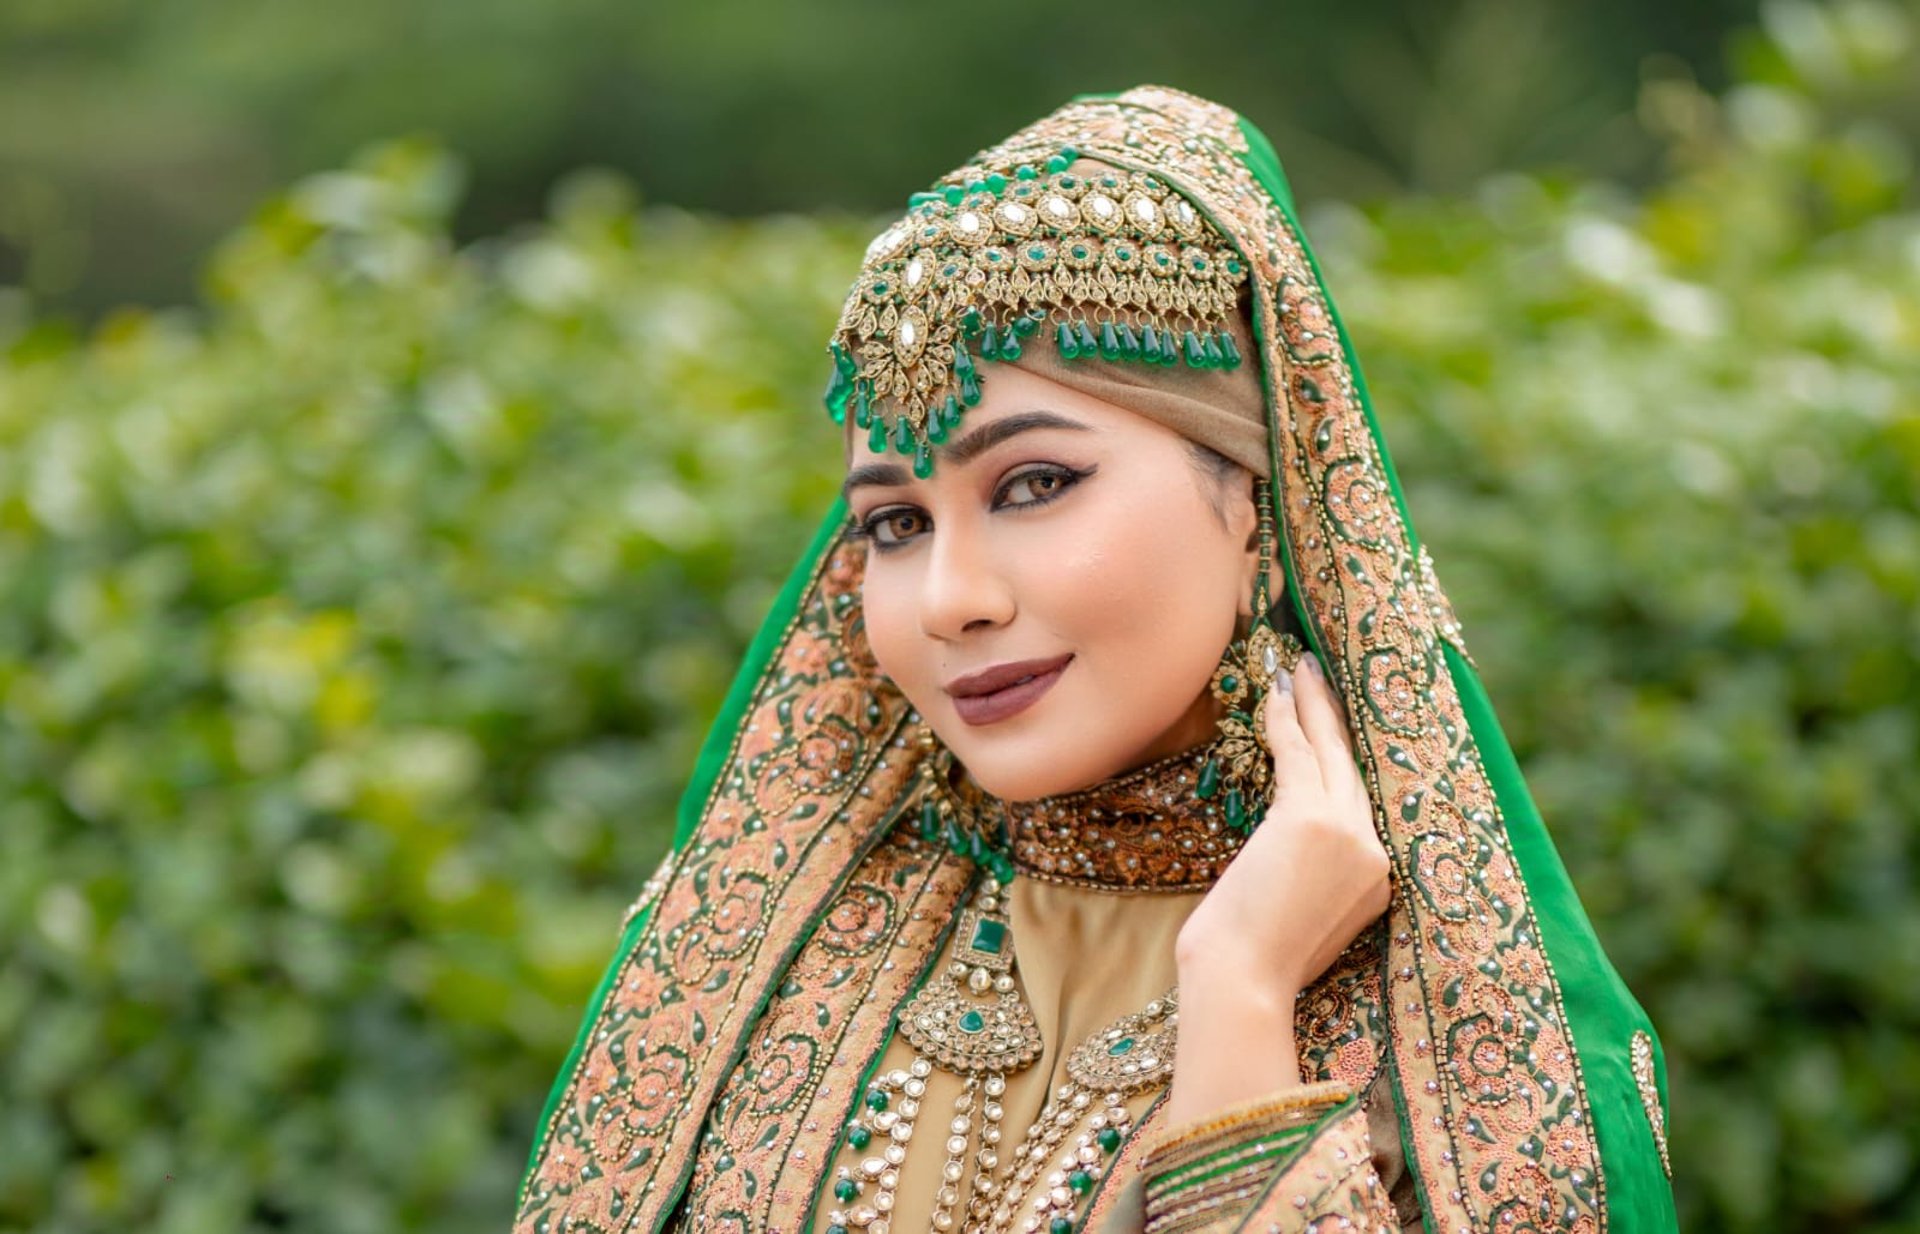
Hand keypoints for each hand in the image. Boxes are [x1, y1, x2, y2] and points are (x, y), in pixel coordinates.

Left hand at [1176, 653, 1389, 997]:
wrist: (1242, 985)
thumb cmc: (1252, 965)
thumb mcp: (1298, 917)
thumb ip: (1311, 876)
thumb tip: (1290, 845)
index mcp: (1379, 881)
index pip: (1361, 803)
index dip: (1345, 758)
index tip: (1336, 723)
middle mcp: (1375, 853)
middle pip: (1354, 768)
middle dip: (1335, 718)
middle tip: (1322, 676)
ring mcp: (1349, 835)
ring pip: (1331, 752)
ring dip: (1313, 705)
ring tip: (1300, 668)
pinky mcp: (1311, 820)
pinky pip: (1298, 753)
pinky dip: (1285, 719)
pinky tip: (1275, 691)